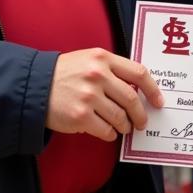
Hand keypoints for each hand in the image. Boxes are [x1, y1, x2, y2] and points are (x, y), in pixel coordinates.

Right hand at [47, 48, 163, 140]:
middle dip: (140, 114)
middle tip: (142, 122)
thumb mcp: (89, 60)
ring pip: (120, 117)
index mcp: (103, 58)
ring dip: (125, 126)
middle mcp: (97, 75)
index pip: (138, 73)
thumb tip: (139, 89)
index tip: (158, 101)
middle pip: (131, 98)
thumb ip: (113, 69)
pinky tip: (108, 132)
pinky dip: (110, 134)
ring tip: (124, 127)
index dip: (153, 89)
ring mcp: (88, 96)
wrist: (34, 86)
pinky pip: (105, 130)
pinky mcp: (80, 116)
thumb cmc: (65, 73)